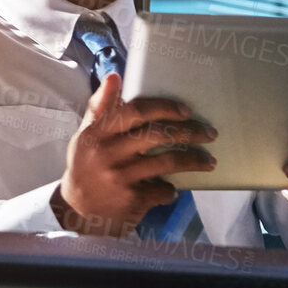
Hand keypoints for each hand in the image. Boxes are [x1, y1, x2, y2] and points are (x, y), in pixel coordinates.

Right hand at [53, 72, 217, 236]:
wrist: (77, 211)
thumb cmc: (86, 166)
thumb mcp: (86, 135)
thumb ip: (101, 106)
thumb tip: (115, 76)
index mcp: (97, 132)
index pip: (136, 111)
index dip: (164, 108)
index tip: (186, 110)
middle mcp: (108, 153)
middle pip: (157, 135)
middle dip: (189, 132)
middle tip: (210, 133)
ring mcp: (120, 177)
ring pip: (168, 162)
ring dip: (194, 161)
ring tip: (209, 161)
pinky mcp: (131, 200)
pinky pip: (163, 190)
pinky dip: (172, 189)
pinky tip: (173, 188)